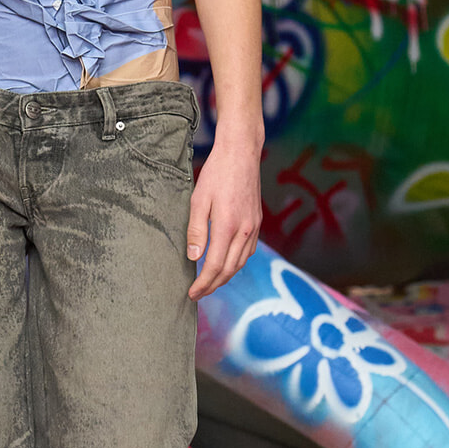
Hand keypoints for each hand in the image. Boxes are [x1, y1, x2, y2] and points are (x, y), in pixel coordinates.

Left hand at [186, 137, 261, 298]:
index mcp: (228, 226)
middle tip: (198, 294)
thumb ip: (196, 230)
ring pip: (241, 263)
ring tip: (209, 283)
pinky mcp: (257, 222)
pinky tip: (226, 264)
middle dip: (213, 285)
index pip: (215, 266)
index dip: (203, 284)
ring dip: (225, 277)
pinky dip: (236, 263)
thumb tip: (193, 257)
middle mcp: (245, 230)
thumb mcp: (198, 200)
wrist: (241, 153)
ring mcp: (254, 227)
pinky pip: (248, 251)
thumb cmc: (217, 173)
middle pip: (229, 270)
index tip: (192, 294)